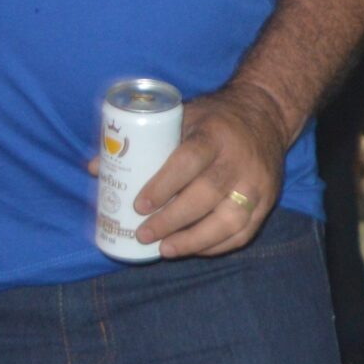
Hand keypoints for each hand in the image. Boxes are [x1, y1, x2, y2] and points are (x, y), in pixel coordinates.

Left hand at [133, 84, 289, 257]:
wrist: (266, 113)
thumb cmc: (213, 118)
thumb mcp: (182, 116)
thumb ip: (143, 141)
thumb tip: (95, 168)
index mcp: (214, 134)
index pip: (189, 161)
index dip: (163, 186)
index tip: (139, 205)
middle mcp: (239, 159)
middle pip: (206, 195)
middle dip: (172, 220)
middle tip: (143, 234)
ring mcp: (257, 182)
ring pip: (229, 220)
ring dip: (194, 240)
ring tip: (165, 250)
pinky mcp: (268, 200)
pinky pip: (244, 232)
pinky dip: (217, 246)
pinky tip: (193, 249)